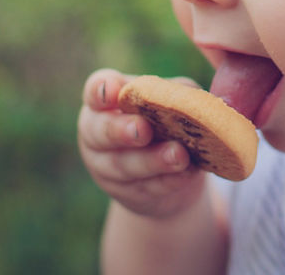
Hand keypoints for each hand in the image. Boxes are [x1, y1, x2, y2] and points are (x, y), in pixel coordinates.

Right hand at [78, 69, 207, 219]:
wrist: (169, 172)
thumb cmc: (164, 121)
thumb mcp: (168, 101)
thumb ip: (174, 93)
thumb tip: (189, 96)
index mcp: (104, 102)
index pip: (95, 91)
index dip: (100, 90)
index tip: (112, 89)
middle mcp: (98, 134)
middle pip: (102, 132)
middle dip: (121, 130)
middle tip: (142, 129)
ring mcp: (109, 168)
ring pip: (125, 165)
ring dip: (153, 160)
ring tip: (178, 155)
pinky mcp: (129, 194)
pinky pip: (148, 187)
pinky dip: (169, 180)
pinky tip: (186, 173)